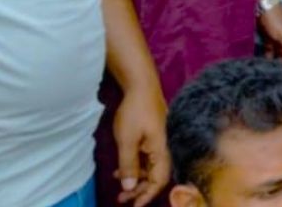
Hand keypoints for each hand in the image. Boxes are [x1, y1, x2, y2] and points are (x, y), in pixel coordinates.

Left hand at [113, 80, 169, 205]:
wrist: (141, 86)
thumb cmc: (135, 112)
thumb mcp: (127, 141)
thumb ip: (128, 165)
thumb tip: (129, 188)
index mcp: (161, 151)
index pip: (159, 180)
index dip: (147, 195)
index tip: (134, 206)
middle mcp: (163, 149)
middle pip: (155, 176)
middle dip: (139, 190)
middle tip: (121, 199)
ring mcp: (158, 143)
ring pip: (149, 168)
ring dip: (135, 178)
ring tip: (118, 185)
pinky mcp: (152, 137)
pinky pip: (146, 158)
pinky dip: (134, 166)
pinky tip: (120, 168)